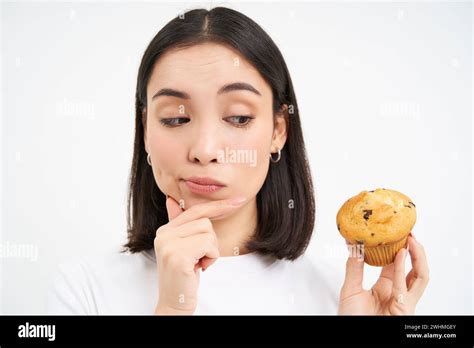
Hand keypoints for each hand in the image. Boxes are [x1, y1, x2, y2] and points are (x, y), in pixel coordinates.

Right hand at [154, 195, 245, 314]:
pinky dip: (211, 257)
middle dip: (212, 241)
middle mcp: (163, 234)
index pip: (196, 210)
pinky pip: (208, 244)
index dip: (218, 205)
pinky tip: (200, 268)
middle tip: (201, 258)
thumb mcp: (182, 248)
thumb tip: (172, 201)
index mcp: (165, 230)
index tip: (238, 201)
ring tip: (199, 263)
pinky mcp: (178, 255)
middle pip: (205, 221)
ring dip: (211, 250)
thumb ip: (179, 225)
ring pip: (208, 232)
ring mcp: (169, 244)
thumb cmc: (183, 277)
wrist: (175, 303)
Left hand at [338, 234, 428, 314]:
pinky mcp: (404, 310)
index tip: (398, 234)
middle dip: (416, 252)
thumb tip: (352, 245)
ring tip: (411, 241)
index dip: (400, 249)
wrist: (351, 336)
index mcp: (386, 288)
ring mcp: (403, 303)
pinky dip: (403, 270)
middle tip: (409, 234)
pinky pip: (406, 287)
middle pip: (415, 270)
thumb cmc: (351, 320)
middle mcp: (397, 295)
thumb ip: (353, 267)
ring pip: (420, 278)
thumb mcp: (350, 289)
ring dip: (418, 258)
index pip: (398, 265)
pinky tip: (399, 255)